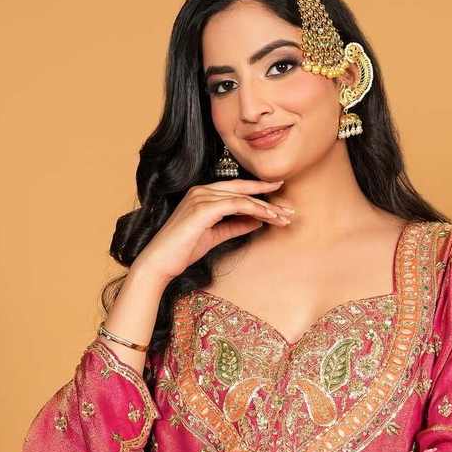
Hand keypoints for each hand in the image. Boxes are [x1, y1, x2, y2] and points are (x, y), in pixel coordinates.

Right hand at [132, 178, 293, 284]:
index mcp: (203, 194)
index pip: (237, 190)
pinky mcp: (202, 208)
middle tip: (290, 209)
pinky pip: (236, 205)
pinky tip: (268, 218)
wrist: (160, 262)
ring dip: (266, 208)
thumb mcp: (216, 235)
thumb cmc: (183, 250)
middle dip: (269, 198)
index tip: (281, 201)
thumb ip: (235, 225)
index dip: (260, 193)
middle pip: (243, 190)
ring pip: (242, 197)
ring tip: (283, 218)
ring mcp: (201, 197)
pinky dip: (254, 210)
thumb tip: (257, 221)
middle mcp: (201, 190)